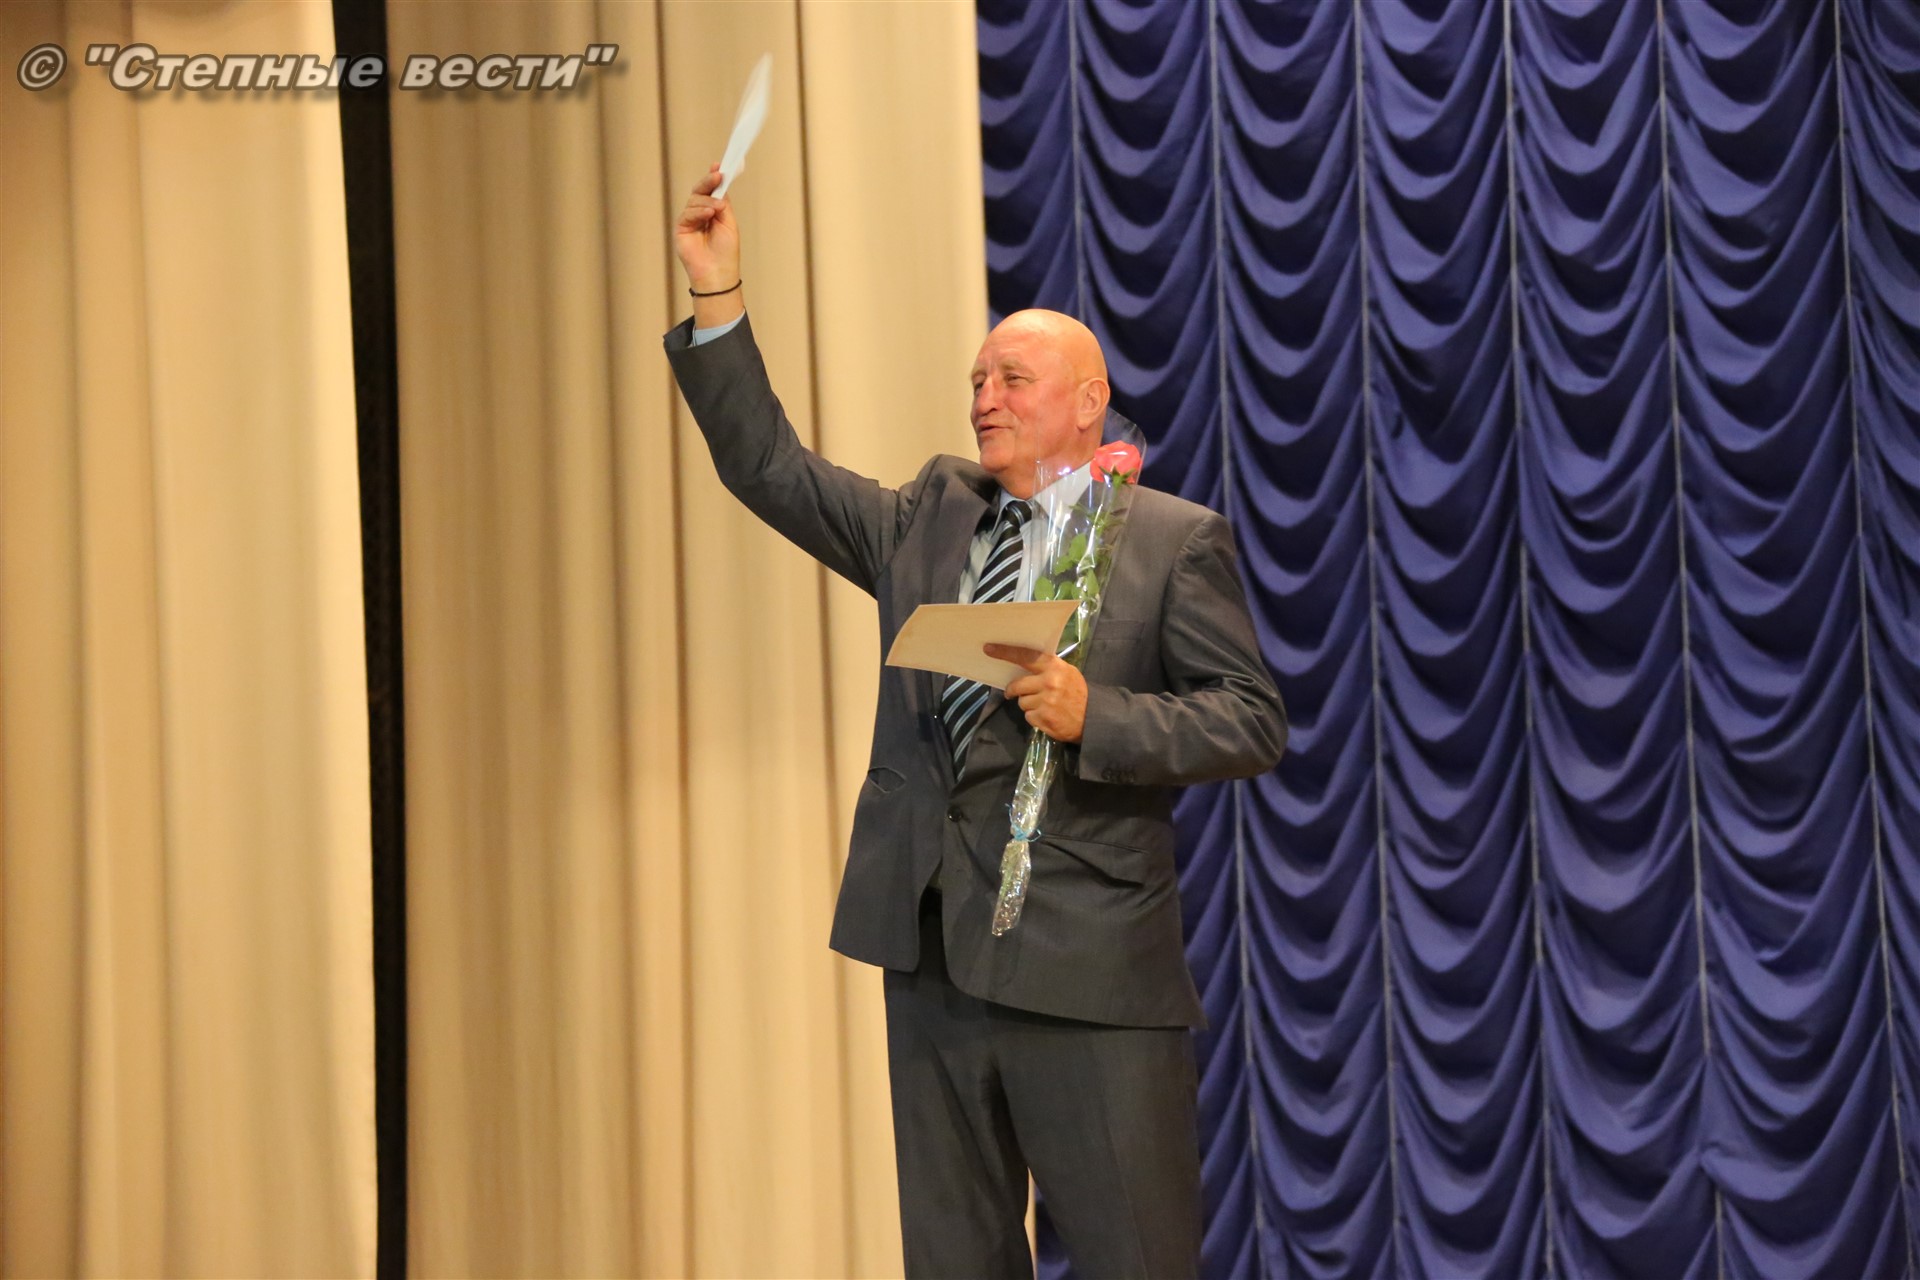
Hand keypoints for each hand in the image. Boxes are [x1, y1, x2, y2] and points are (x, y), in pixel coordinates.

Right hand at [674, 163, 743, 323]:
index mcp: (713, 212)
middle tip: (717, 174)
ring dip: (707, 202)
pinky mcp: (681, 229)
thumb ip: (724, 204)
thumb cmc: (726, 252)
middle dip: (709, 182)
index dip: (714, 178)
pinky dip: (698, 212)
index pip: (712, 191)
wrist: (718, 273)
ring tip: (717, 210)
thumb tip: (721, 184)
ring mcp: (690, 221)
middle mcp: (700, 214)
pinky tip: (708, 214)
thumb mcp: (729, 223)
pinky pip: (687, 214)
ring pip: (694, 201)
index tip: (720, 167)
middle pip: (700, 191)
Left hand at [986, 644, 1087, 742]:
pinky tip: (1047, 715)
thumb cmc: (1077, 693)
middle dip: (1013, 690)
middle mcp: (1049, 682)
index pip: (1025, 656)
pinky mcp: (1043, 718)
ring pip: (1021, 702)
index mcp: (1054, 667)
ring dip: (1028, 704)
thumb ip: (1047, 668)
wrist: (1092, 718)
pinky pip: (1028, 716)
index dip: (1005, 653)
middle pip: (1017, 685)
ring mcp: (1046, 701)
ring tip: (1043, 705)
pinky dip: (1034, 717)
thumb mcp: (1067, 672)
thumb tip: (1022, 664)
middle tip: (1012, 692)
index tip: (989, 649)